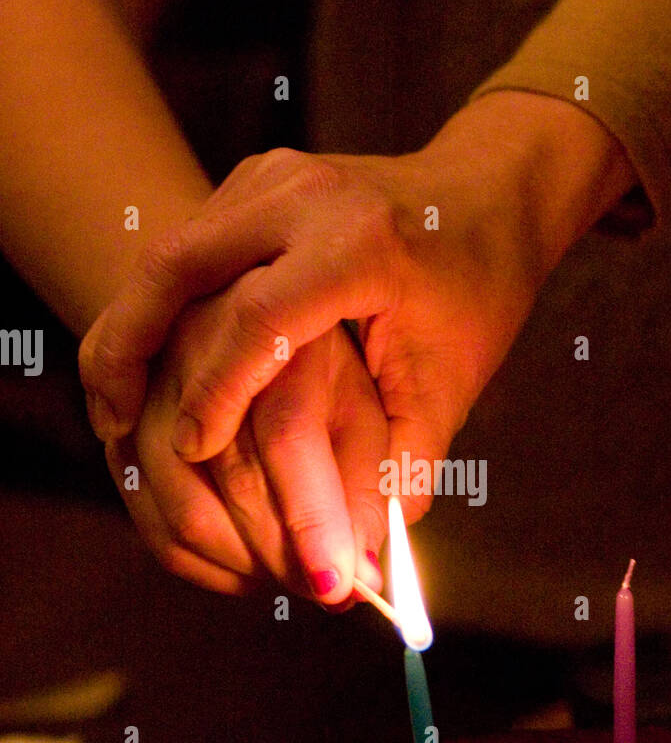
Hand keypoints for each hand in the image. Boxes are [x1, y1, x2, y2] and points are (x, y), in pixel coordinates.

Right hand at [81, 93, 634, 594]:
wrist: (487, 195)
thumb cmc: (474, 294)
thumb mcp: (451, 382)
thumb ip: (403, 469)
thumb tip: (363, 564)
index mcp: (361, 243)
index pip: (261, 317)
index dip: (218, 389)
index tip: (192, 448)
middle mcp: (304, 195)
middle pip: (179, 265)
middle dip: (130, 348)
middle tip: (111, 424)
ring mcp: (270, 178)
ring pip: (167, 254)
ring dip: (130, 327)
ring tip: (113, 406)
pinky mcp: (251, 182)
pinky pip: (183, 247)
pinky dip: (155, 306)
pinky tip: (144, 363)